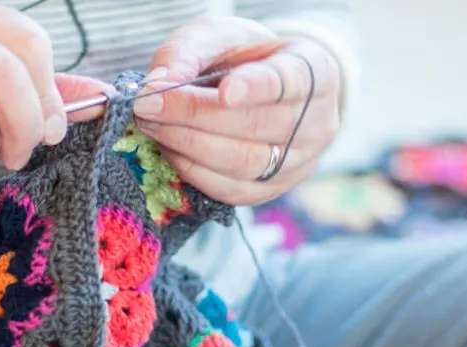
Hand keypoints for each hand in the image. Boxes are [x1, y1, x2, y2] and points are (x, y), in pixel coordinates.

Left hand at [133, 16, 340, 206]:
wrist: (265, 93)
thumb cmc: (245, 59)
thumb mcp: (220, 36)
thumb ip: (189, 51)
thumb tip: (158, 84)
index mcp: (315, 72)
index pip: (290, 82)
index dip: (257, 87)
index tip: (224, 90)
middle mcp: (317, 123)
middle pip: (256, 126)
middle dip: (195, 116)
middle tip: (149, 105)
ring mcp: (297, 163)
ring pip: (242, 162)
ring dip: (188, 145)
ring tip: (152, 124)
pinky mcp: (270, 190)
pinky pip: (230, 190)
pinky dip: (193, 170)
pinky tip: (170, 149)